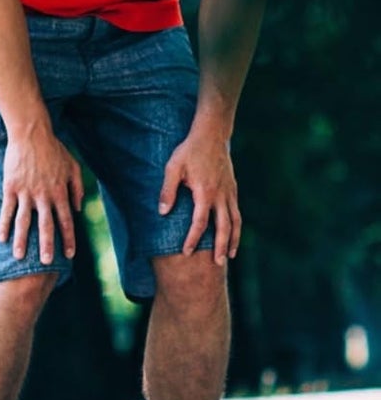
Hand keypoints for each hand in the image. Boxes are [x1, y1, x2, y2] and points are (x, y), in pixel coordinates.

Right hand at [0, 127, 84, 262]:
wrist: (31, 134)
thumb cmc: (54, 149)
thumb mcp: (73, 166)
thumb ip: (77, 189)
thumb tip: (79, 209)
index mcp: (60, 192)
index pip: (66, 221)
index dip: (68, 239)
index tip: (69, 255)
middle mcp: (44, 196)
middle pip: (46, 226)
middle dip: (46, 246)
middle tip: (45, 263)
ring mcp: (26, 192)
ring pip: (24, 221)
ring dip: (22, 240)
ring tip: (19, 257)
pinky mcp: (11, 187)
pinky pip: (8, 210)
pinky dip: (5, 225)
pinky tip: (2, 238)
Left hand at [159, 125, 239, 259]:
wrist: (212, 135)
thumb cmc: (189, 151)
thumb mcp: (173, 168)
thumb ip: (167, 190)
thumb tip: (163, 212)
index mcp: (205, 192)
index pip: (200, 222)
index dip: (193, 239)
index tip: (187, 252)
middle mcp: (220, 195)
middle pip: (224, 227)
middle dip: (220, 247)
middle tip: (216, 264)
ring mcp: (229, 193)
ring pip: (235, 221)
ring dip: (233, 240)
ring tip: (229, 256)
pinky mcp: (233, 189)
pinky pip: (237, 212)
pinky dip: (236, 227)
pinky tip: (233, 235)